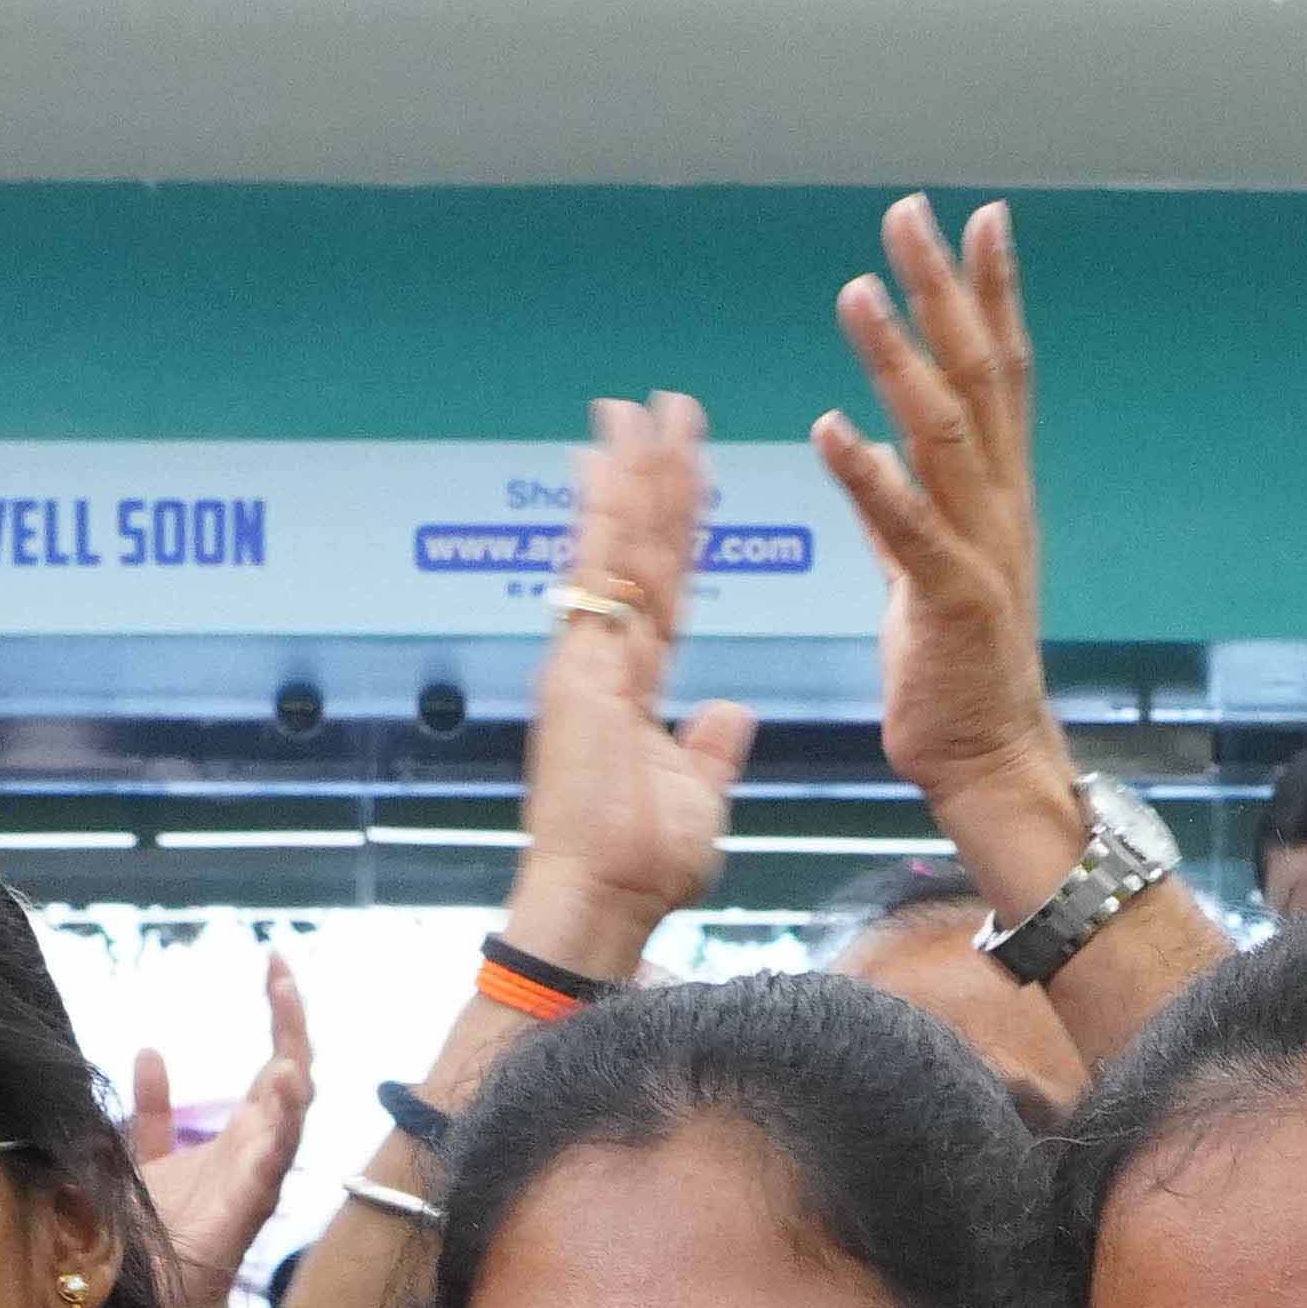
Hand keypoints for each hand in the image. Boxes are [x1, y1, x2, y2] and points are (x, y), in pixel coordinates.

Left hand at [126, 958, 317, 1307]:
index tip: (275, 961)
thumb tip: (148, 1051)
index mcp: (243, 1135)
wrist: (150, 1298)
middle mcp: (261, 1150)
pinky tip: (285, 1083)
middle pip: (294, 1073)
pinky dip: (284, 1119)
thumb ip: (151, 1110)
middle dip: (291, 1021)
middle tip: (281, 972)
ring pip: (294, 1109)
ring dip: (293, 1059)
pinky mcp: (250, 1204)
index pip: (275, 1061)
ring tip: (287, 1011)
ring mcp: (261, 1176)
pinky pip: (276, 1157)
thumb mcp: (144, 1154)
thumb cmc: (153, 1235)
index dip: (279, 1012)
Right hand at [506, 397, 767, 978]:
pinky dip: (604, 511)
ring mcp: (584, 657)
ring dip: (633, 473)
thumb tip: (730, 710)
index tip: (684, 468)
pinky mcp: (577, 665)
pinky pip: (597, 573)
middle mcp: (601, 658)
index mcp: (630, 683)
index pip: (662, 584)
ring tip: (643, 408)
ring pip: (616, 545)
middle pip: (636, 548)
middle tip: (663, 407)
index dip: (677, 524)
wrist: (601, 901)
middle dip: (652, 474)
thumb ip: (711, 747)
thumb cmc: (640, 866)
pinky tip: (607, 457)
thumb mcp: (698, 796)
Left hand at [819, 200, 1084, 880]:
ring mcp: (982, 550)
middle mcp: (1001, 505)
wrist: (991, 759)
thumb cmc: (956, 670)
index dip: (991, 293)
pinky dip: (870, 475)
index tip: (981, 219)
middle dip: (945, 291)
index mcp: (997, 493)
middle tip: (909, 215)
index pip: (1000, 372)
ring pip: (944, 435)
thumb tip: (875, 439)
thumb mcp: (926, 566)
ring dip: (900, 360)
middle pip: (979, 377)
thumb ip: (904, 500)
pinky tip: (830, 428)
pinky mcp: (952, 602)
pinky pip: (908, 528)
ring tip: (857, 292)